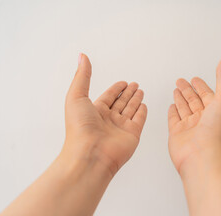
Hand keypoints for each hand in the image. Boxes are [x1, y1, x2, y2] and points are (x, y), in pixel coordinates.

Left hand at [62, 53, 146, 175]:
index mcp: (94, 111)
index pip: (108, 97)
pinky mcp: (132, 134)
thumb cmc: (79, 129)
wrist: (90, 154)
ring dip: (135, 100)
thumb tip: (82, 56)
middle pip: (120, 102)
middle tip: (134, 85)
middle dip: (127, 93)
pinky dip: (142, 112)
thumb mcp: (76, 96)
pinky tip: (144, 105)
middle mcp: (108, 119)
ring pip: (130, 109)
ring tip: (140, 91)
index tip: (122, 83)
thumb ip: (82, 76)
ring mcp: (120, 127)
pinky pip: (139, 120)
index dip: (115, 89)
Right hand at [168, 56, 220, 173]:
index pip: (207, 94)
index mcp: (216, 110)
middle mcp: (204, 118)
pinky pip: (174, 119)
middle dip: (188, 89)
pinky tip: (172, 106)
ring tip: (176, 89)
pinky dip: (173, 112)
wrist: (204, 157)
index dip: (202, 85)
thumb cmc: (218, 131)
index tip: (196, 78)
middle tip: (182, 81)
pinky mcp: (177, 133)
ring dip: (180, 98)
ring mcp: (190, 126)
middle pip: (194, 100)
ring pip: (184, 108)